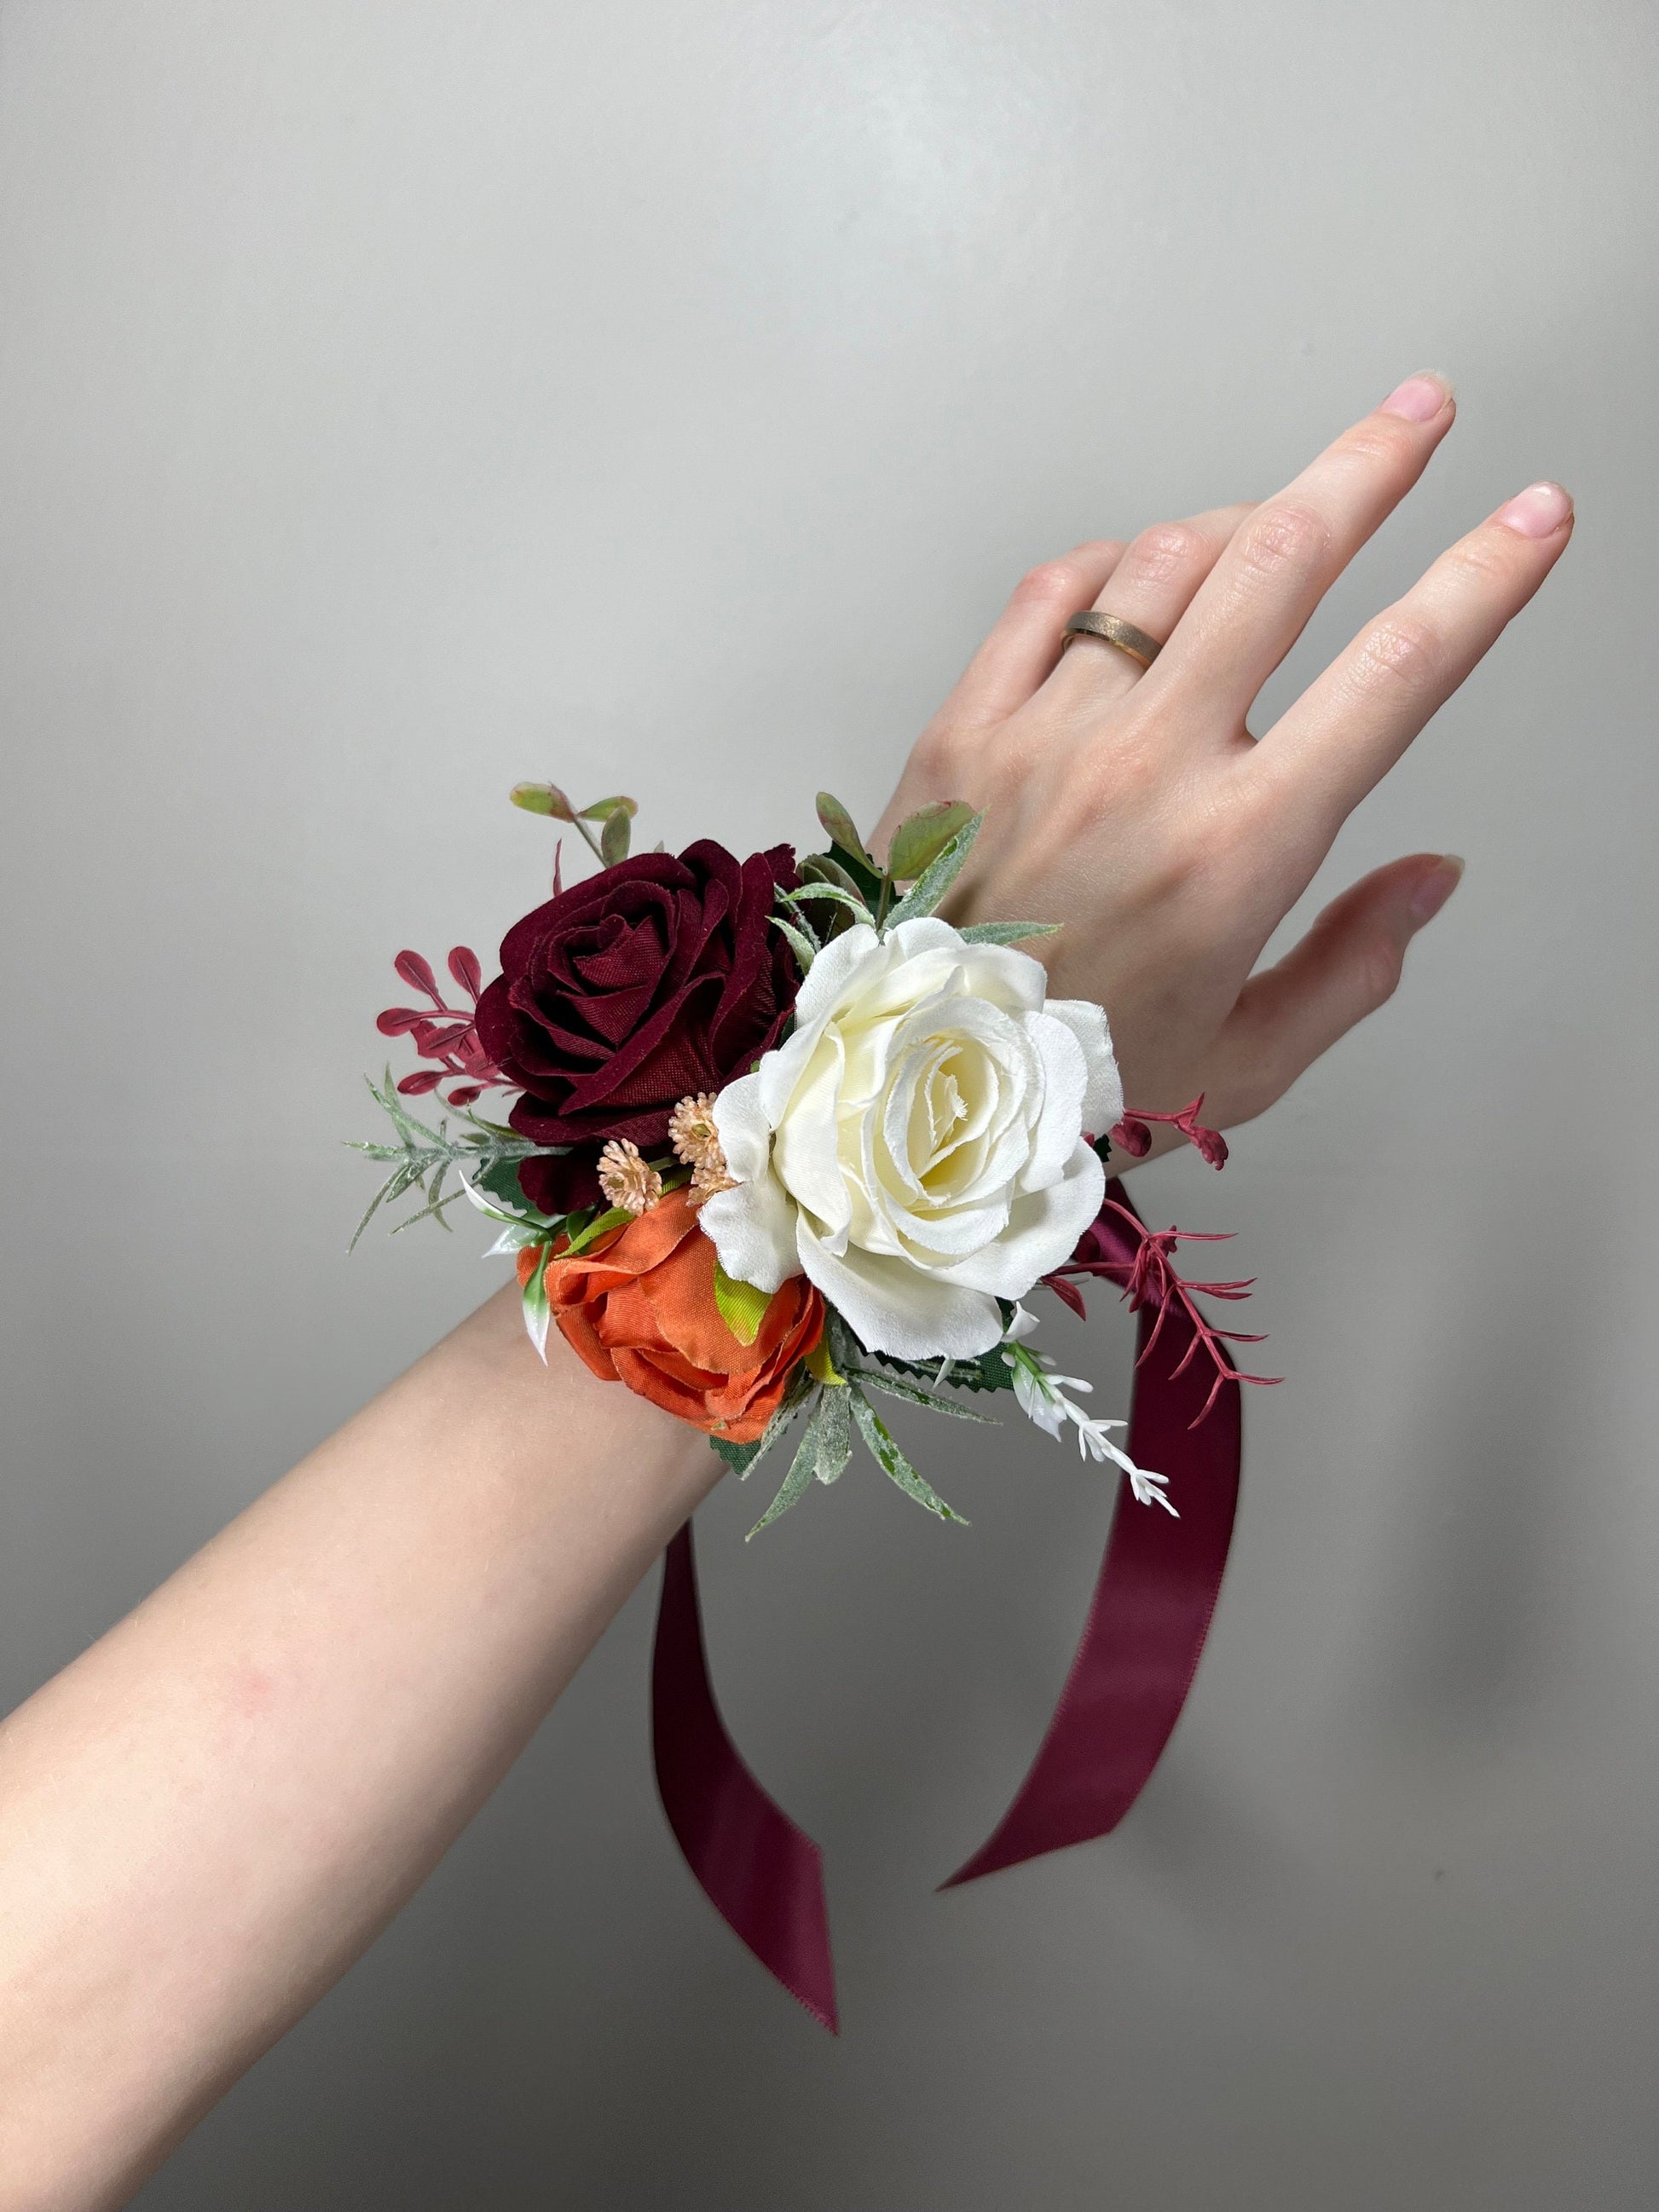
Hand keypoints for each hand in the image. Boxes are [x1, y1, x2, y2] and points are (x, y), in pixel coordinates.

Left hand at [873, 375, 1570, 1153]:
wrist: (902, 1091)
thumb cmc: (1073, 1086)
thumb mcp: (1245, 1062)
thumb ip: (1352, 964)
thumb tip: (1430, 876)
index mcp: (1237, 851)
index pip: (1394, 677)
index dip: (1481, 582)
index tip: (1532, 519)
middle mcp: (1147, 769)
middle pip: (1280, 562)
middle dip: (1370, 467)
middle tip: (1420, 413)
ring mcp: (1045, 734)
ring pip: (1167, 564)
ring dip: (1242, 521)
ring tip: (1279, 524)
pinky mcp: (961, 727)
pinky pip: (1052, 593)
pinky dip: (1115, 562)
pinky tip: (1144, 571)